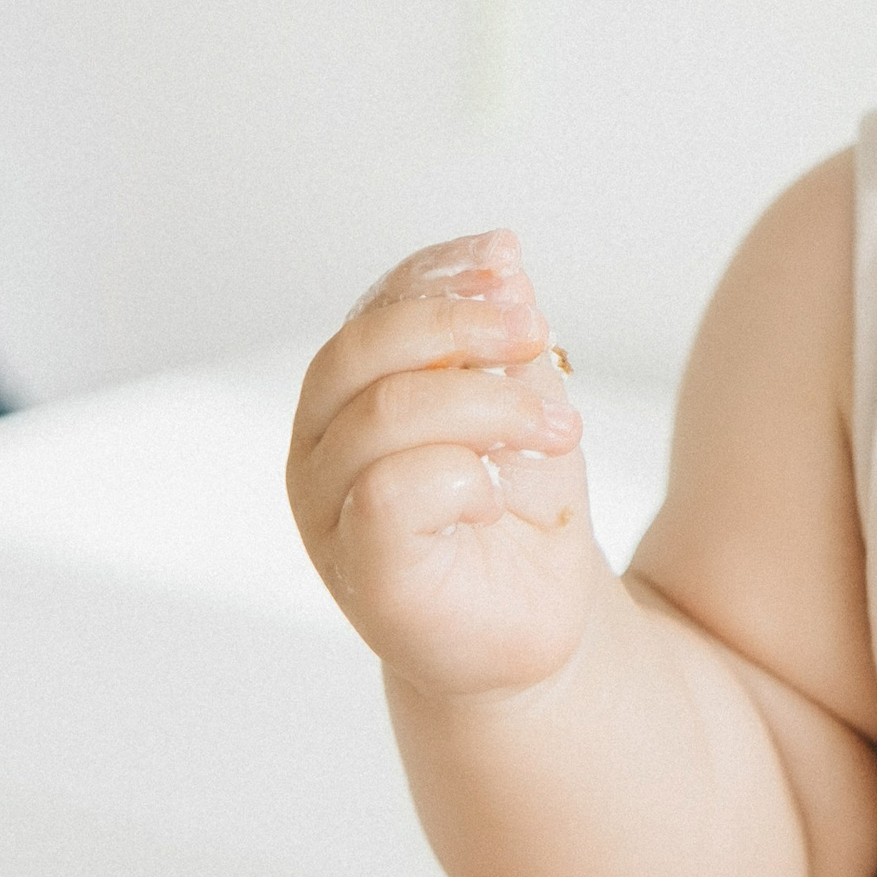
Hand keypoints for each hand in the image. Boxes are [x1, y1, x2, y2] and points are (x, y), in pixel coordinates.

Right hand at [288, 230, 601, 702]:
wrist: (534, 622)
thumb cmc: (519, 510)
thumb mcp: (520, 402)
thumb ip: (500, 339)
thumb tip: (503, 254)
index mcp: (348, 394)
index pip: (372, 308)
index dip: (439, 274)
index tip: (508, 258)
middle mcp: (318, 447)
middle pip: (362, 349)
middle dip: (459, 325)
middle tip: (537, 334)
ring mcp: (328, 512)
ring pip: (384, 413)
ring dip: (487, 405)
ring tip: (559, 431)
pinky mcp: (360, 570)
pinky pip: (393, 491)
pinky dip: (462, 477)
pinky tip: (501, 494)